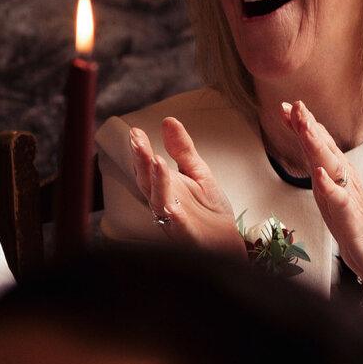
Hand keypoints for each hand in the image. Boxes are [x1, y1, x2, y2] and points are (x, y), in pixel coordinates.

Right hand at [127, 118, 238, 251]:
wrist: (227, 242)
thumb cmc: (209, 211)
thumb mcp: (198, 172)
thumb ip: (182, 149)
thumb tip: (168, 121)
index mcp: (164, 185)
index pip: (147, 165)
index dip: (140, 149)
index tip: (136, 131)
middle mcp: (163, 201)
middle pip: (146, 180)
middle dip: (140, 160)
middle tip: (137, 140)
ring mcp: (172, 218)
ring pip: (157, 199)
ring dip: (156, 180)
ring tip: (155, 159)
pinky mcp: (186, 234)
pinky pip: (176, 224)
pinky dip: (173, 214)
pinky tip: (172, 205)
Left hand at [277, 102, 362, 285]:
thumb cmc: (349, 215)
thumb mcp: (326, 183)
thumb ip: (316, 159)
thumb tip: (302, 132)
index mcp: (334, 168)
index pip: (316, 141)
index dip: (301, 123)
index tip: (284, 105)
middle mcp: (342, 176)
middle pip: (323, 146)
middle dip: (309, 125)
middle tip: (296, 106)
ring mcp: (347, 193)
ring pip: (331, 166)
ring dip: (317, 146)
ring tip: (305, 129)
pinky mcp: (349, 214)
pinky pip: (339, 198)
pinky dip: (328, 185)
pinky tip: (320, 174)